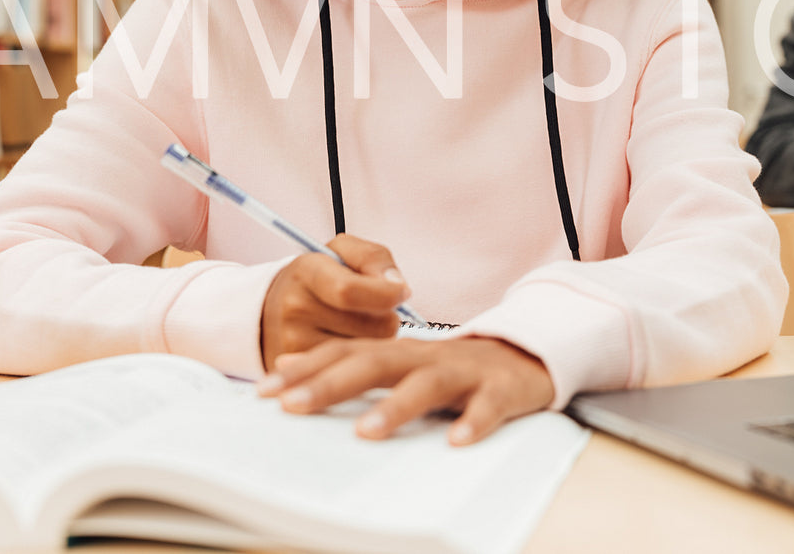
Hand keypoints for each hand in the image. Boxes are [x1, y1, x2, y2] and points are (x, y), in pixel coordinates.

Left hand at [257, 336, 555, 445]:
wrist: (530, 355)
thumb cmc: (457, 368)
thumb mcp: (401, 362)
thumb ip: (349, 362)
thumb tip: (288, 364)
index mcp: (400, 353)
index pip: (345, 352)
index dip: (305, 368)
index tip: (264, 390)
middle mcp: (427, 356)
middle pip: (376, 363)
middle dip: (332, 383)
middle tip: (294, 406)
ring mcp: (465, 371)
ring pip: (428, 384)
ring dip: (396, 406)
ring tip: (367, 431)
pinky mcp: (502, 389)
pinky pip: (488, 406)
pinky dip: (474, 421)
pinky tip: (457, 440)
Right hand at [259, 234, 409, 368]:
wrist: (269, 311)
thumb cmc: (317, 279)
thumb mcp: (341, 253)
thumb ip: (374, 258)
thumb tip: (399, 287)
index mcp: (307, 271)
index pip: (349, 290)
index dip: (386, 293)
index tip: (402, 291)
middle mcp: (296, 308)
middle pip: (370, 324)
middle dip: (387, 317)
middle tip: (376, 310)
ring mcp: (296, 343)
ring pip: (367, 350)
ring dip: (376, 339)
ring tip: (359, 325)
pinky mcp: (303, 369)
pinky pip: (353, 370)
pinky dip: (361, 358)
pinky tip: (350, 342)